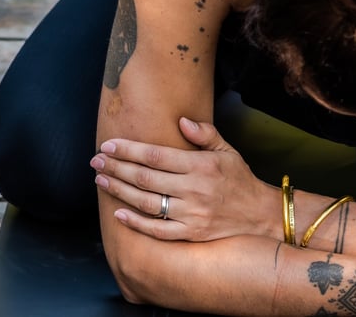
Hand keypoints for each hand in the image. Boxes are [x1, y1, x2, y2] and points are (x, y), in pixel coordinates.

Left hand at [90, 117, 277, 241]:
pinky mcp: (191, 233)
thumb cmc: (240, 179)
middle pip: (144, 177)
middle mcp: (194, 189)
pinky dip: (136, 223)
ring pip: (146, 202)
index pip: (155, 155)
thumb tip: (181, 121)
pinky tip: (119, 213)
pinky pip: (158, 230)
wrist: (260, 215)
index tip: (108, 146)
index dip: (128, 150)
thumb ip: (204, 134)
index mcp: (200, 165)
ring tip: (101, 181)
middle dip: (116, 168)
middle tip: (95, 161)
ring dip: (119, 191)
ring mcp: (191, 214)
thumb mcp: (227, 151)